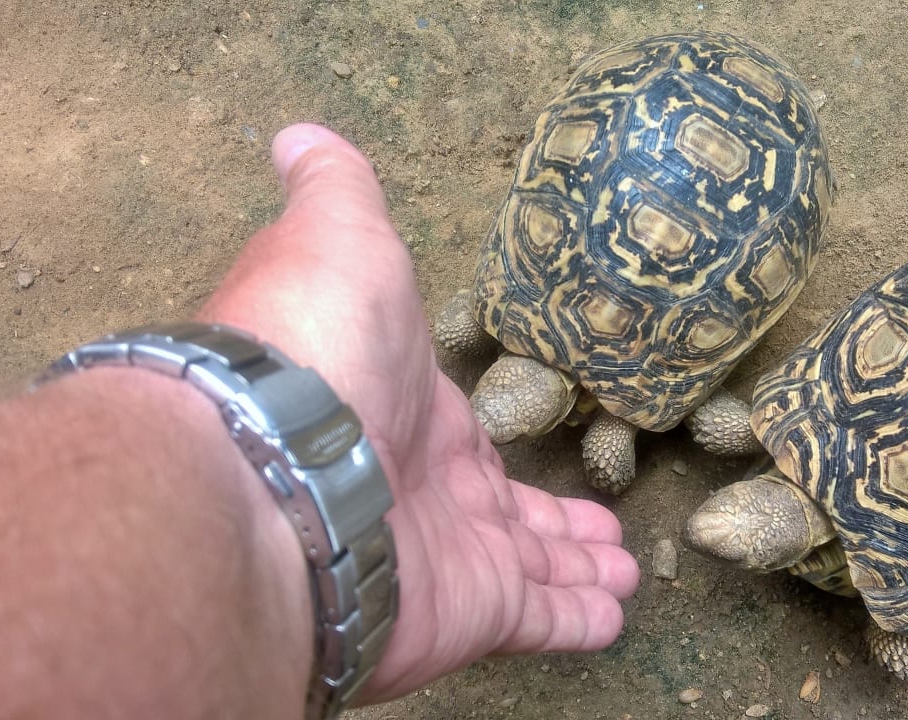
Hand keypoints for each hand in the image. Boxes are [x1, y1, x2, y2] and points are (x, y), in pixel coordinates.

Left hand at [198, 124, 640, 702]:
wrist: (281, 465)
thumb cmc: (322, 345)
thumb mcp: (337, 238)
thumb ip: (337, 192)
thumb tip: (298, 135)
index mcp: (407, 413)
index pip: (470, 440)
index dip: (503, 450)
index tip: (533, 454)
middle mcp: (425, 490)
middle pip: (507, 515)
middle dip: (556, 526)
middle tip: (607, 537)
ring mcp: (448, 556)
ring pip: (532, 570)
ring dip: (578, 572)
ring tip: (627, 574)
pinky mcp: (470, 613)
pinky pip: (538, 622)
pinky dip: (578, 622)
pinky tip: (616, 618)